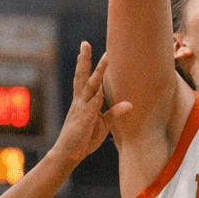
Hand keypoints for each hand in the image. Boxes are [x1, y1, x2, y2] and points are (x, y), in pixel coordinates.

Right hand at [51, 42, 130, 162]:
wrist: (69, 154)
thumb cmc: (85, 138)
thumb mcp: (104, 124)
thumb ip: (115, 113)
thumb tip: (130, 104)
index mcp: (84, 101)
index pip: (86, 79)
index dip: (86, 63)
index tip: (86, 48)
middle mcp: (80, 102)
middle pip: (82, 76)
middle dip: (84, 60)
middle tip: (85, 43)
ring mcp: (81, 109)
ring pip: (89, 87)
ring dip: (98, 73)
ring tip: (104, 59)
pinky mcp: (83, 120)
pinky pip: (91, 107)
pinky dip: (96, 99)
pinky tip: (100, 90)